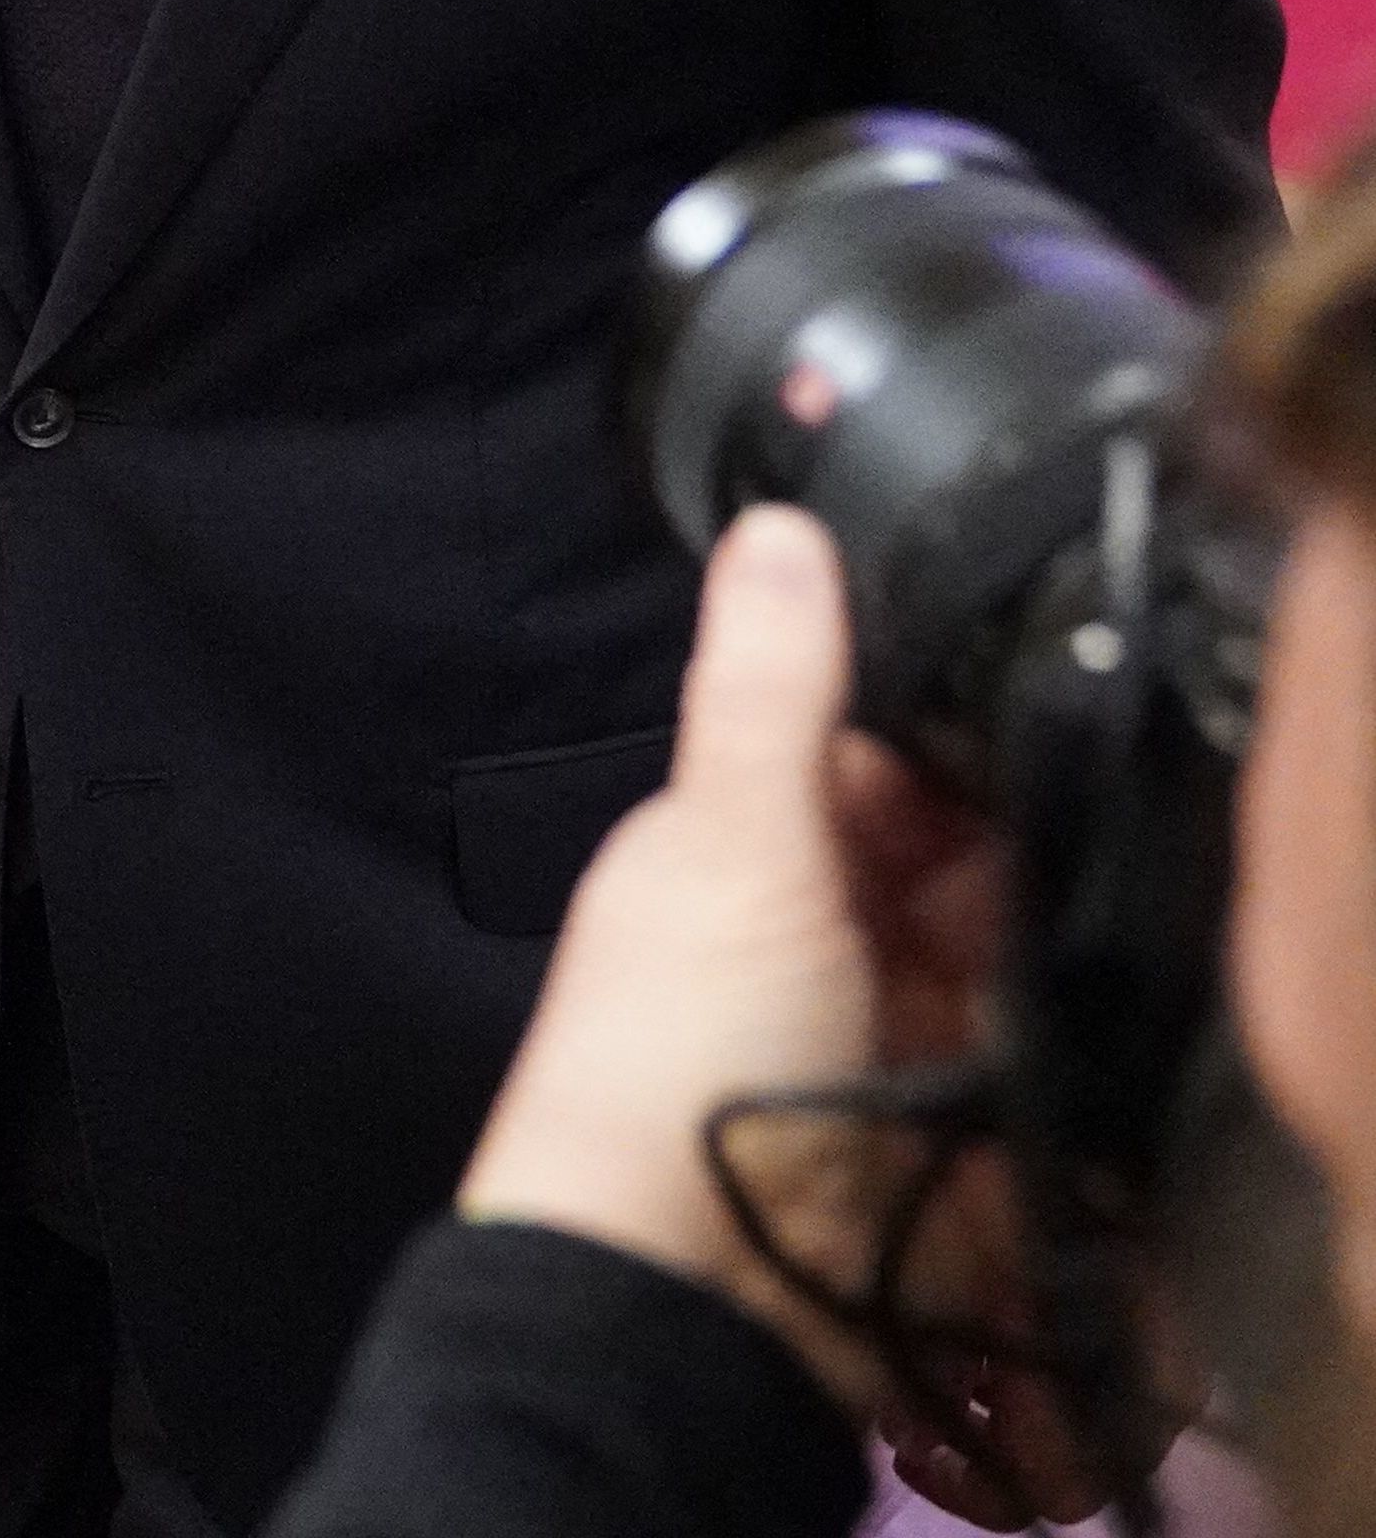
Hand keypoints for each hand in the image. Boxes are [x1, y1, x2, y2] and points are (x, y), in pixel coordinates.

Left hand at [455, 506, 1066, 1517]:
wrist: (700, 1285)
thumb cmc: (676, 1048)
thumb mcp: (729, 840)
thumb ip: (771, 690)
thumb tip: (778, 522)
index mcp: (762, 851)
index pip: (897, 764)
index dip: (966, 738)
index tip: (1045, 703)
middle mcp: (846, 936)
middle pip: (986, 857)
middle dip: (1037, 843)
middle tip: (1098, 823)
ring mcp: (920, 1040)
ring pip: (1039, 950)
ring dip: (1073, 940)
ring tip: (1109, 919)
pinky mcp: (985, 1138)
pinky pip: (1072, 1063)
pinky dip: (1099, 1038)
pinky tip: (1130, 1006)